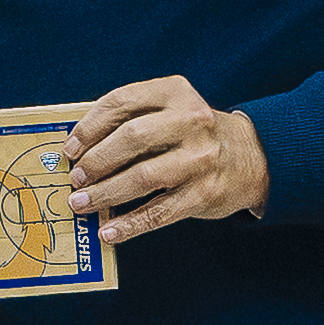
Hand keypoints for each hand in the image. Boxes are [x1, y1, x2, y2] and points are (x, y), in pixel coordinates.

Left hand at [67, 73, 268, 242]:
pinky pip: (159, 212)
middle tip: (76, 179)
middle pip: (131, 138)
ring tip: (81, 204)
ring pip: (143, 177)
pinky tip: (109, 231)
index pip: (122, 103)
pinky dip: (129, 224)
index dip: (89, 127)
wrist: (253, 156)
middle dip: (96, 161)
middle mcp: (191, 121)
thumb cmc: (195, 134)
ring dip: (105, 193)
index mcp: (175, 92)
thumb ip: (131, 119)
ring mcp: (200, 159)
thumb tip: (79, 149)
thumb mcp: (171, 109)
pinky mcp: (204, 193)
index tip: (70, 148)